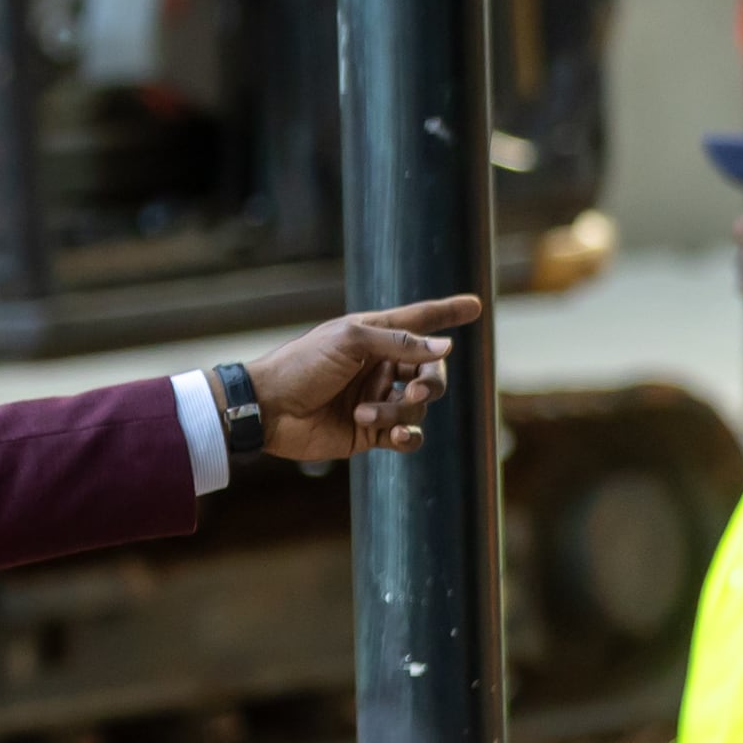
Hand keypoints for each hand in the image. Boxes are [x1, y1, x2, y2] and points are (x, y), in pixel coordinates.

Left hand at [243, 295, 483, 459]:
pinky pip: (408, 436)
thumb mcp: (349, 342)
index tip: (475, 305)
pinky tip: (394, 436)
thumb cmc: (301, 366)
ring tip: (365, 414)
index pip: (419, 321)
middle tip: (412, 391)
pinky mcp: (370, 433)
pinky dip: (407, 436)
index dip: (447, 313)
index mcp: (374, 337)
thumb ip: (398, 342)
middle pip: (431, 372)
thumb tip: (446, 346)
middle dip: (430, 382)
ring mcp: (376, 400)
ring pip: (418, 408)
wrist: (266, 409)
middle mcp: (380, 367)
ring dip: (399, 412)